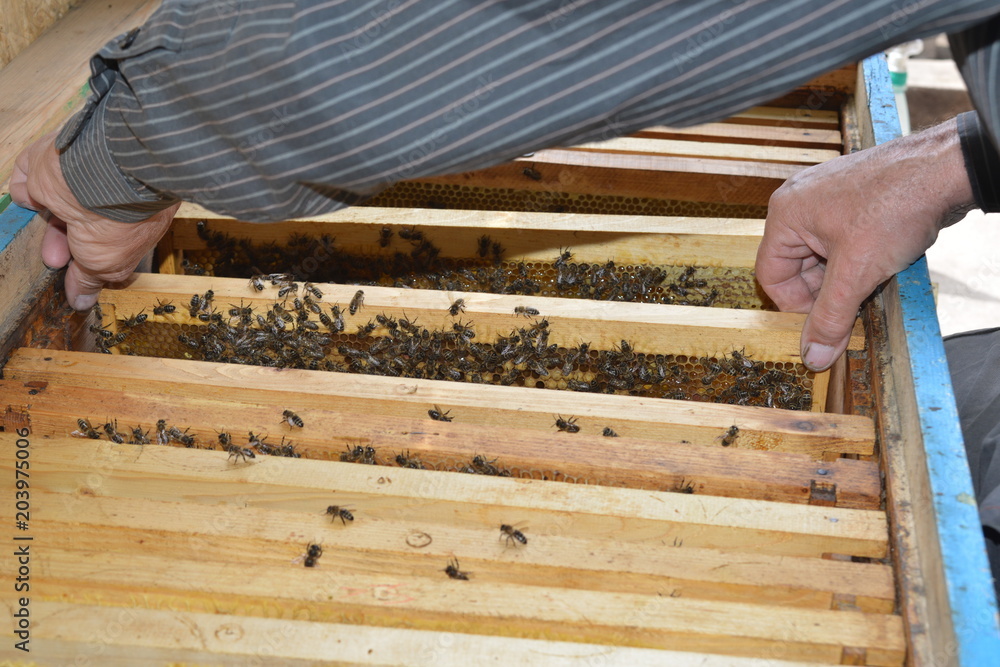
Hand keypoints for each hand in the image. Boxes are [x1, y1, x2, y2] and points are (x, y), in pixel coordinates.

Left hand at [8, 132, 178, 310]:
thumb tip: (83, 301)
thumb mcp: (107, 265)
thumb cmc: (120, 223)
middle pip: (80, 221)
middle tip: (55, 260)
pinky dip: (26, 189)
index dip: (91, 259)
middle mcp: (110, 194)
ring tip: (41, 240)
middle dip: (66, 244)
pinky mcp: (50, 158)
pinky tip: (28, 199)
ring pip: (58, 198)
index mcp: (135, 217)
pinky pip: (33, 173)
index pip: (109, 238)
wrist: (106, 179)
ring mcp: (79, 175)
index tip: (77, 275)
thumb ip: (89, 280)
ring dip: (48, 223)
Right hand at [755, 118, 973, 370]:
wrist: (945, 168)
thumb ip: (830, 318)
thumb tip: (813, 355)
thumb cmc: (897, 204)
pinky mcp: (851, 198)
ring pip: (821, 254)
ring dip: (844, 274)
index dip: (796, 306)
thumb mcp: (857, 273)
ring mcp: (825, 197)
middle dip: (825, 290)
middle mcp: (799, 202)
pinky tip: (881, 258)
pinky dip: (857, 257)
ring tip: (873, 275)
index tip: (823, 322)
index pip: (772, 276)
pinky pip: (841, 239)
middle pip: (796, 266)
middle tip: (854, 302)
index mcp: (785, 214)